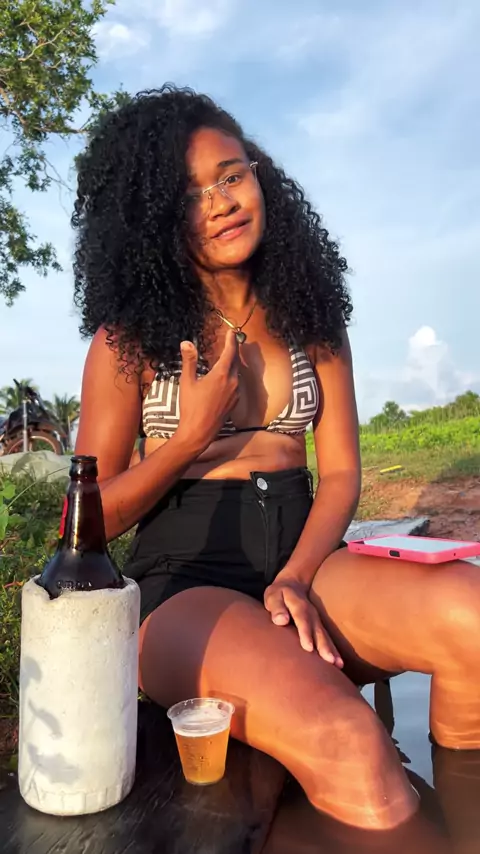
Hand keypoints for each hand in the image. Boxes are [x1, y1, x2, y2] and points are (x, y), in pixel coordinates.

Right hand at [177, 330, 239, 452]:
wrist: (199, 433)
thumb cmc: (190, 407)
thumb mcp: (187, 382)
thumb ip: (189, 361)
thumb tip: (186, 343)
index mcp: (221, 375)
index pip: (230, 352)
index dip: (231, 340)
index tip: (231, 332)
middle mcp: (233, 382)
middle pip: (235, 361)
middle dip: (233, 350)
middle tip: (230, 340)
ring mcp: (236, 393)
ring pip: (237, 373)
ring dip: (233, 363)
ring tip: (227, 357)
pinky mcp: (235, 402)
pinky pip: (236, 384)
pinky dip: (232, 376)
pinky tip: (225, 378)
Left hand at [264, 575, 343, 666]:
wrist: (293, 584)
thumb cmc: (279, 594)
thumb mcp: (273, 596)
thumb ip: (276, 607)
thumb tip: (281, 620)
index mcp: (299, 605)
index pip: (302, 620)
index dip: (306, 633)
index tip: (309, 648)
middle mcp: (311, 613)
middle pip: (318, 630)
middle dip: (324, 646)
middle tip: (330, 661)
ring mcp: (317, 620)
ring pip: (325, 636)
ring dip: (332, 650)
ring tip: (338, 664)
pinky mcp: (319, 626)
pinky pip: (327, 639)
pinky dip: (334, 650)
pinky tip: (339, 664)